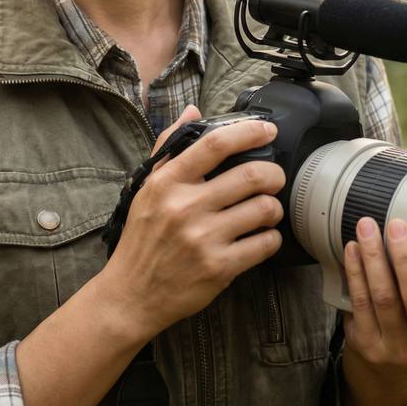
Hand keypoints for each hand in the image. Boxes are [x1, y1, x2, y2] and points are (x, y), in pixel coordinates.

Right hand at [99, 105, 286, 340]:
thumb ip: (170, 147)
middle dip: (274, 174)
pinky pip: (264, 244)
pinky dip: (271, 237)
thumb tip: (193, 111)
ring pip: (264, 209)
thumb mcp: (147, 188)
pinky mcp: (219, 268)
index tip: (267, 130)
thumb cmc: (142, 238)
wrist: (131, 295)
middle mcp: (186, 207)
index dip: (248, 132)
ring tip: (267, 210)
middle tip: (275, 178)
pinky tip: (262, 236)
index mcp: (168, 183)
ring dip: (274, 207)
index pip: (214, 144)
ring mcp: (203, 239)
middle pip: (252, 175)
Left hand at [343, 216, 406, 367]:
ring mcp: (396, 346)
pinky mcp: (368, 343)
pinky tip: (354, 249)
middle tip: (397, 226)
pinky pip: (360, 302)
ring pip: (383, 298)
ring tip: (367, 227)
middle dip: (406, 260)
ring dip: (373, 257)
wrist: (388, 359)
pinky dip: (356, 271)